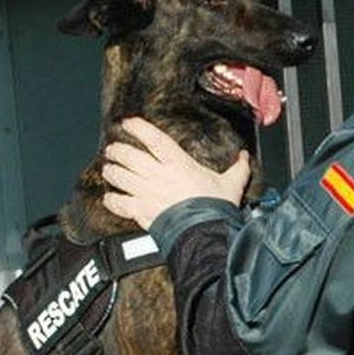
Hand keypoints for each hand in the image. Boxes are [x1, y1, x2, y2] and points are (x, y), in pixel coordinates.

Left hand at [101, 117, 250, 230]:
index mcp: (178, 163)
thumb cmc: (216, 208)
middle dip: (117, 151)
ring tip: (109, 169)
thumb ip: (237, 169)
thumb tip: (244, 157)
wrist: (204, 232)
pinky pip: (119, 203)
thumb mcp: (231, 184)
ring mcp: (146, 193)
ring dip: (112, 172)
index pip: (154, 139)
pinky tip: (110, 198)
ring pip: (120, 177)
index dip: (139, 128)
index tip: (127, 122)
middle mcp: (158, 175)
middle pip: (129, 156)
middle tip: (113, 149)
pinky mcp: (141, 211)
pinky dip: (112, 200)